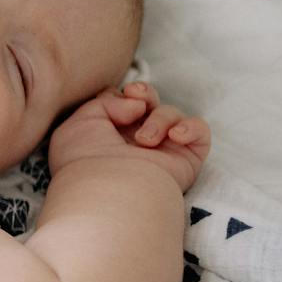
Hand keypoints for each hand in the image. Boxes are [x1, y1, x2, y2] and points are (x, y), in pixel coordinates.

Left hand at [47, 81, 210, 193]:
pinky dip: (190, 128)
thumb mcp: (81, 121)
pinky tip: (174, 137)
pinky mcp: (186, 159)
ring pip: (171, 113)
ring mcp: (162, 150)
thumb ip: (107, 101)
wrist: (108, 187)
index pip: (125, 102)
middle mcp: (135, 142)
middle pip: (150, 102)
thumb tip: (138, 105)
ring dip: (159, 120)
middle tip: (138, 100)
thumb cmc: (86, 158)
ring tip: (145, 141)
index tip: (117, 97)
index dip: (124, 94)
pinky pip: (199, 131)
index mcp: (109, 134)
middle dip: (145, 93)